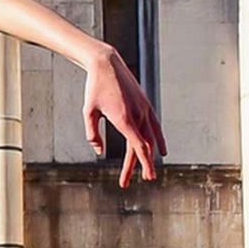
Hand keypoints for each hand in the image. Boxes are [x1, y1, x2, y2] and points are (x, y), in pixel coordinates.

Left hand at [82, 47, 165, 187]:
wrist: (106, 64)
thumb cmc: (94, 88)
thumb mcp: (88, 112)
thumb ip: (92, 134)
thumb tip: (99, 151)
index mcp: (124, 119)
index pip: (139, 147)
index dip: (145, 164)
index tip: (149, 177)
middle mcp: (137, 115)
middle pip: (143, 147)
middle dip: (138, 166)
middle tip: (126, 183)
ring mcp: (143, 109)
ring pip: (151, 138)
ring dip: (149, 156)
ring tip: (147, 172)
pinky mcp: (145, 104)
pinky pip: (155, 125)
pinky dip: (158, 139)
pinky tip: (160, 149)